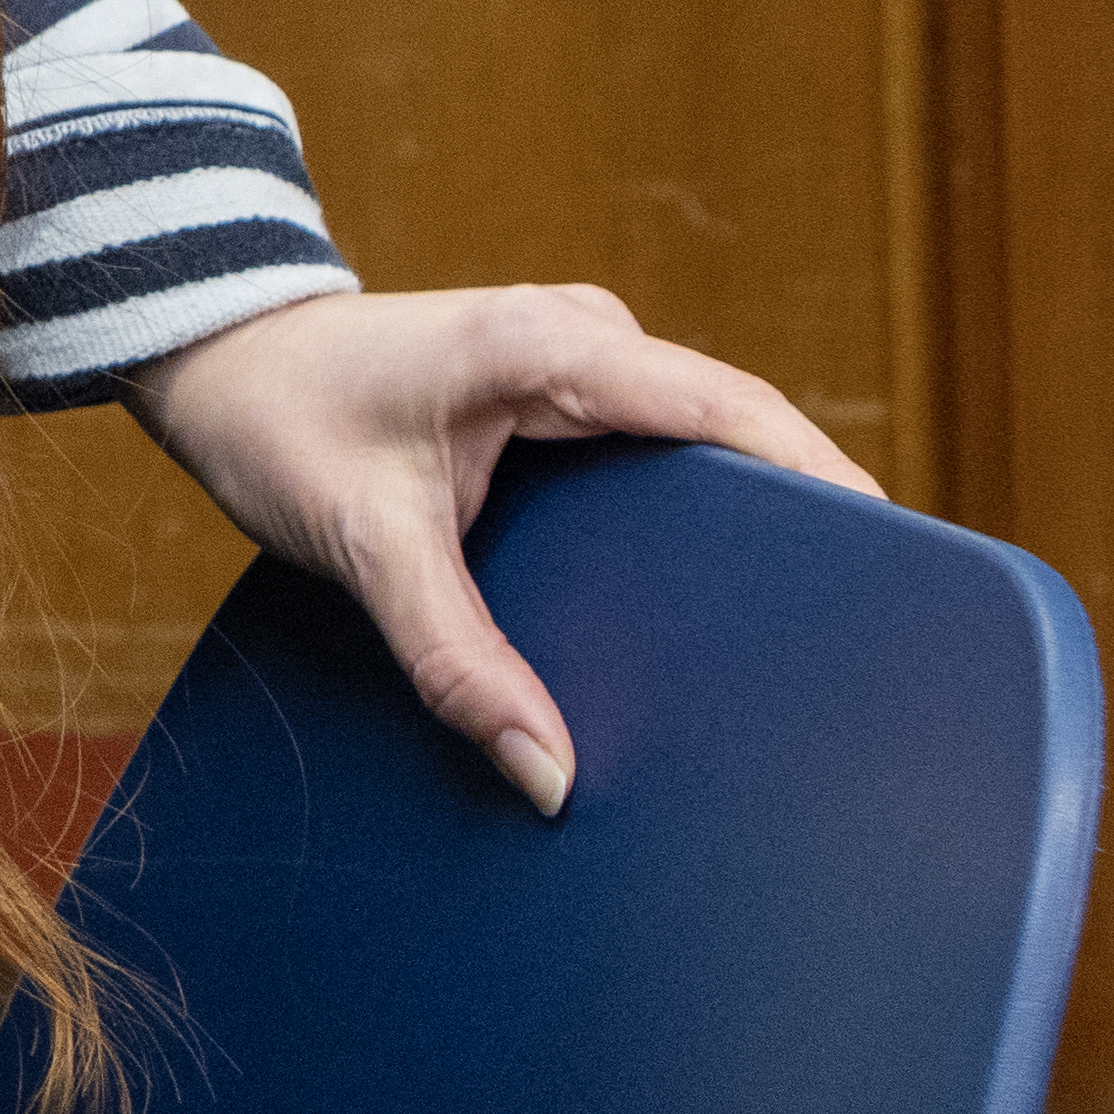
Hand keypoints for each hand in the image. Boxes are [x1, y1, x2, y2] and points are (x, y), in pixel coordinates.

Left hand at [128, 282, 877, 816]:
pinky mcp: (562, 397)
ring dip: (743, 529)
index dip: (825, 486)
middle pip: (737, 438)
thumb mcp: (360, 543)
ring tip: (805, 638)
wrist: (207, 354)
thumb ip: (453, 658)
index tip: (907, 569)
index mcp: (554, 344)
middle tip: (865, 638)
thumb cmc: (271, 415)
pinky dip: (685, 523)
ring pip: (700, 451)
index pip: (731, 411)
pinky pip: (654, 457)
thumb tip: (548, 774)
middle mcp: (585, 340)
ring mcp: (580, 364)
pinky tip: (705, 607)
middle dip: (800, 528)